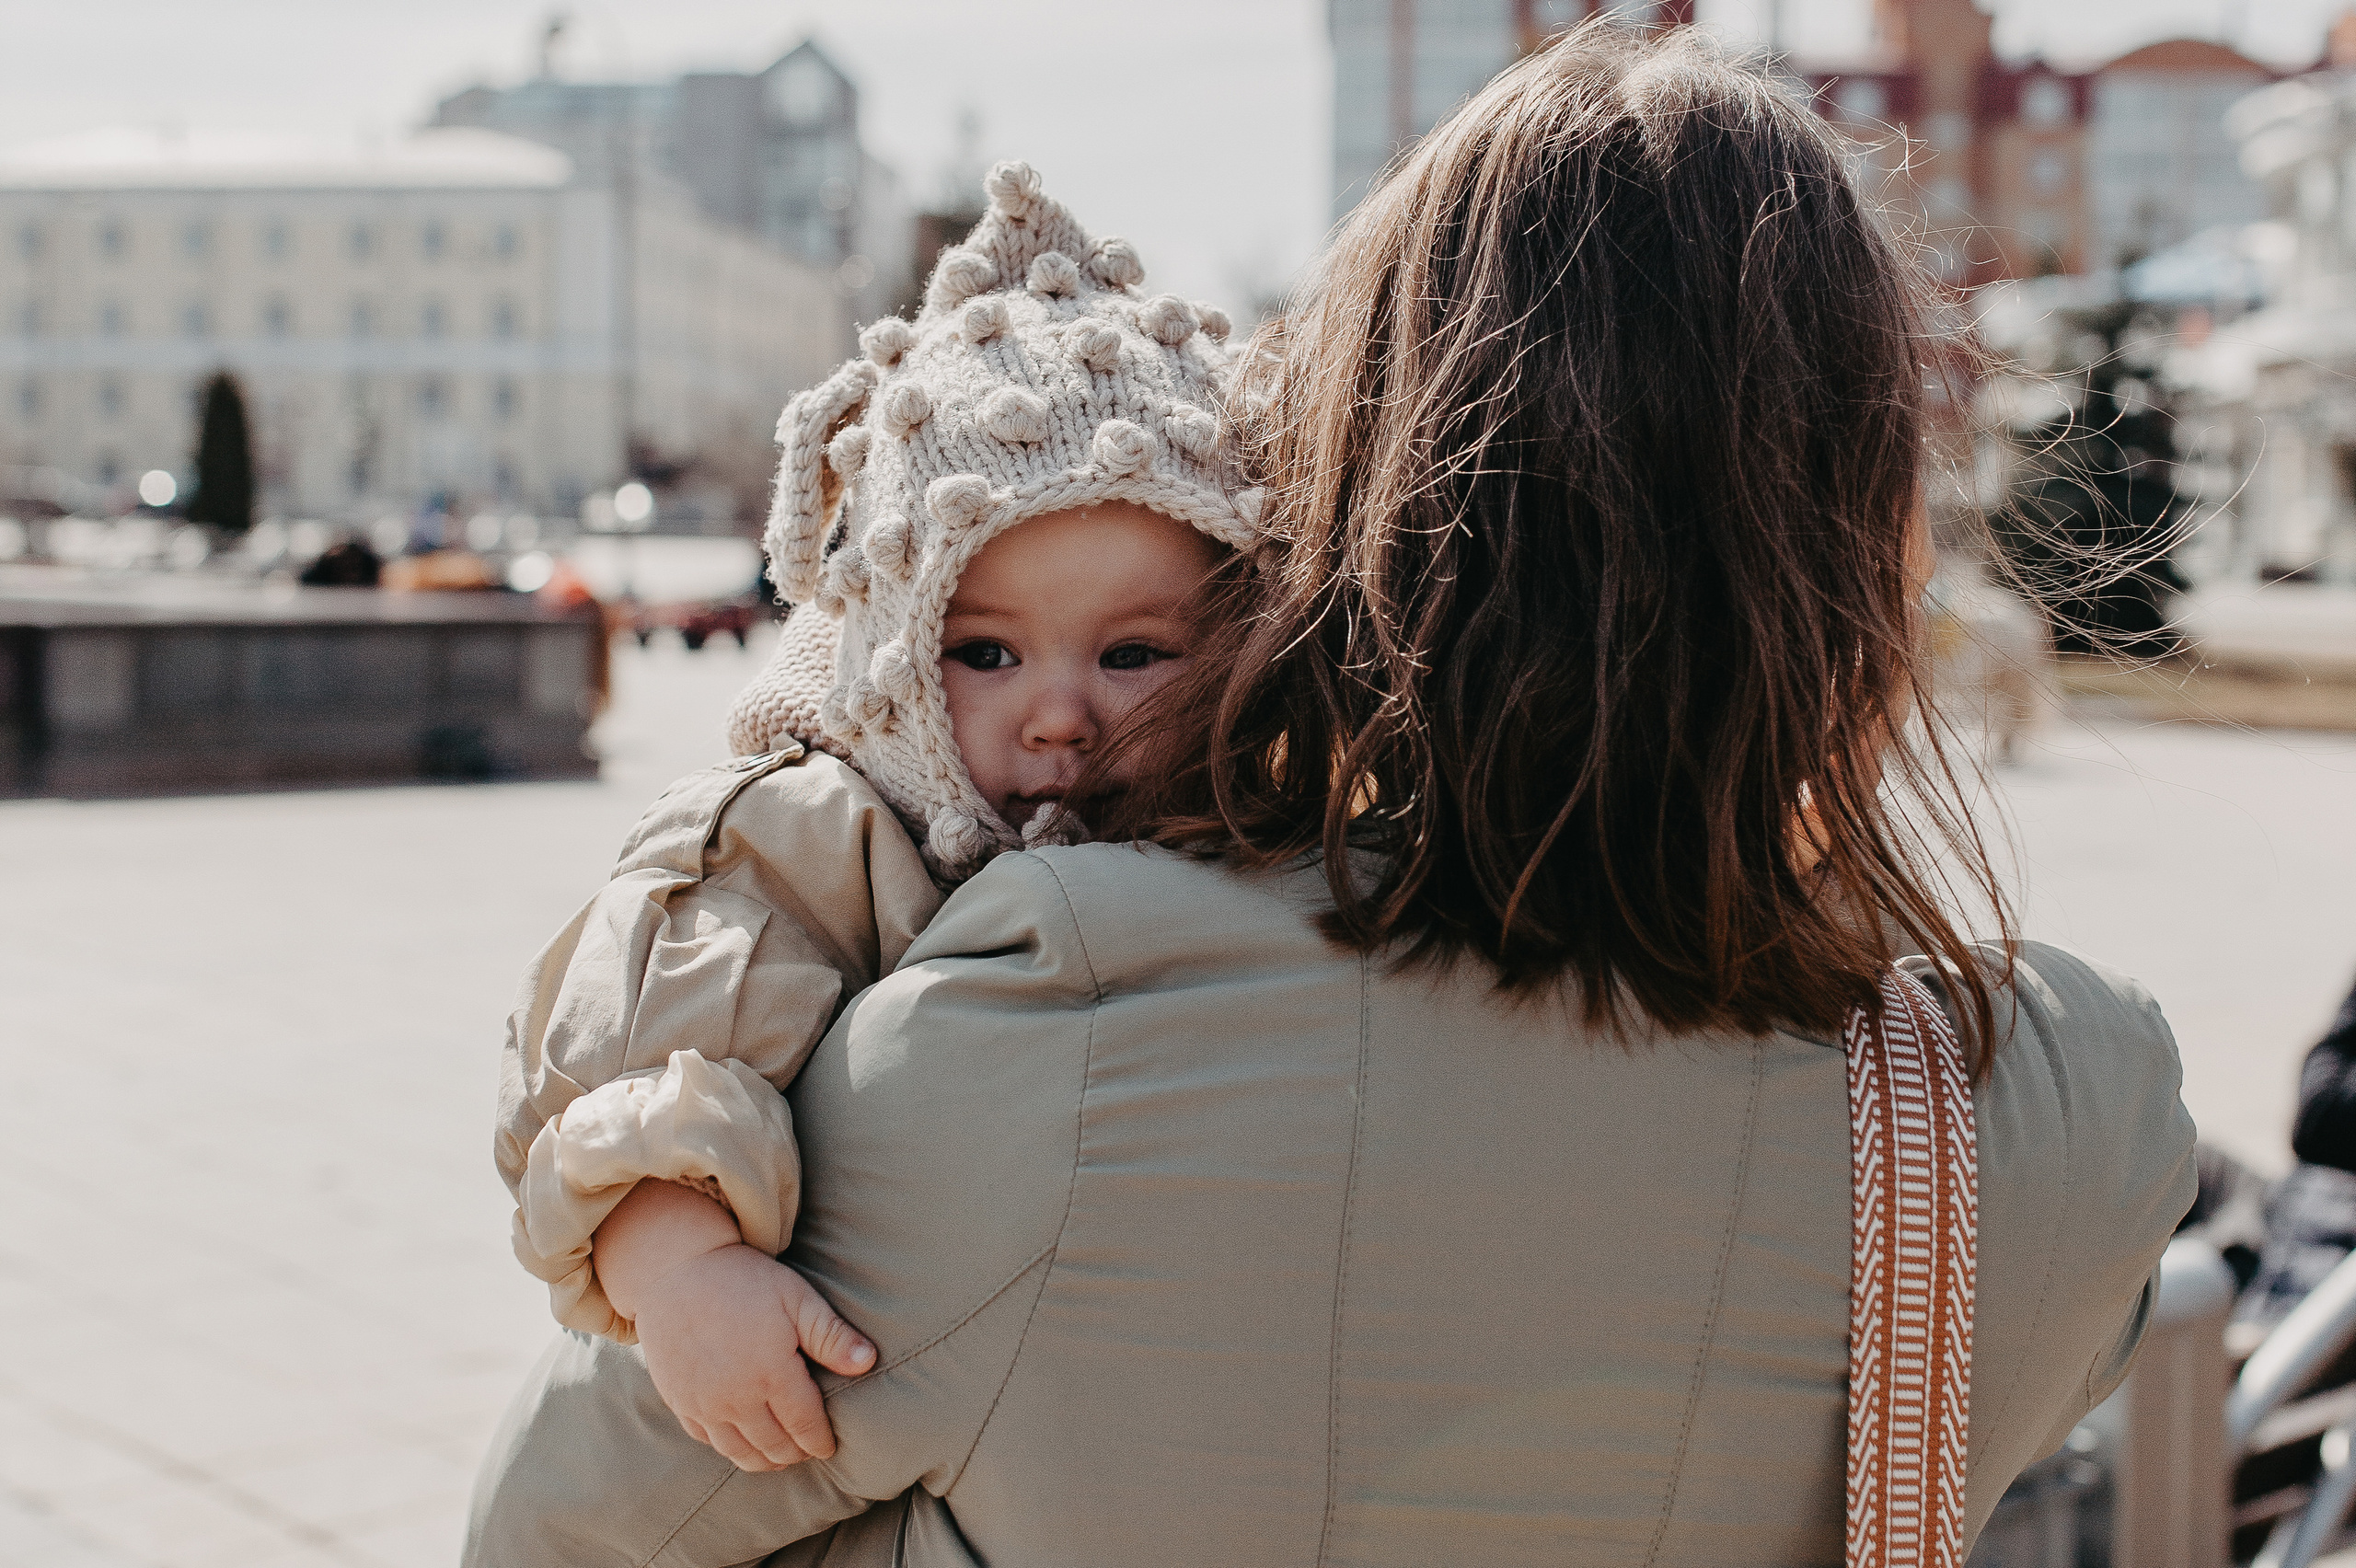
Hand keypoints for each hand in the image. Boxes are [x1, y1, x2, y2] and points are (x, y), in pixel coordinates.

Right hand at [593, 1180, 876, 1471]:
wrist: (676, 1268)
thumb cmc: (744, 1279)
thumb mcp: (797, 1298)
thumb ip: (832, 1335)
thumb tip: (869, 1362)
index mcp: (771, 1373)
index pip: (804, 1426)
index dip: (820, 1441)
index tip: (829, 1447)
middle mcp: (736, 1398)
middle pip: (774, 1446)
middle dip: (796, 1453)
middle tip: (808, 1450)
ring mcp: (703, 1404)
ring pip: (740, 1452)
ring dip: (765, 1459)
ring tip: (781, 1455)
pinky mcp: (679, 1401)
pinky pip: (708, 1440)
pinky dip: (730, 1448)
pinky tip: (742, 1441)